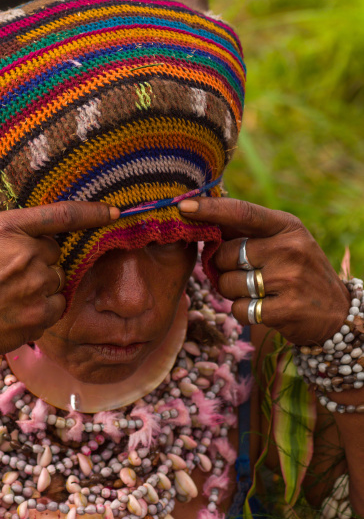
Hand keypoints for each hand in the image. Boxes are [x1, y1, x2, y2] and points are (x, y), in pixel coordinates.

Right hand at [0, 202, 118, 359]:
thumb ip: (8, 230)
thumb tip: (38, 230)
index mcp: (8, 227)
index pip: (62, 214)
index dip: (92, 212)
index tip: (114, 212)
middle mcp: (26, 251)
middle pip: (56, 253)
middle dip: (40, 263)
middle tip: (9, 277)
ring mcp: (36, 282)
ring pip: (57, 280)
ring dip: (41, 287)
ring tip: (8, 297)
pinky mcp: (42, 311)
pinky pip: (57, 305)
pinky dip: (42, 309)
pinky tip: (16, 312)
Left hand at [179, 197, 349, 345]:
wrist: (336, 312)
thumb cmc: (296, 270)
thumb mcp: (282, 241)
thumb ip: (246, 231)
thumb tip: (201, 214)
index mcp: (286, 226)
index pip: (241, 212)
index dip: (210, 209)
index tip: (184, 207)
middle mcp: (289, 248)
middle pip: (225, 254)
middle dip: (223, 267)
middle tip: (243, 273)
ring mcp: (289, 279)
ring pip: (227, 284)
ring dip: (232, 292)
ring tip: (257, 291)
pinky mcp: (286, 309)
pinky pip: (239, 309)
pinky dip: (243, 312)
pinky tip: (263, 308)